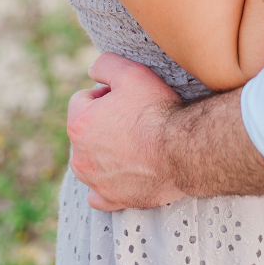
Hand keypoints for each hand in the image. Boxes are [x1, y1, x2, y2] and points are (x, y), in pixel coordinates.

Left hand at [66, 53, 185, 210]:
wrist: (185, 151)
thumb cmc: (158, 112)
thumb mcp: (131, 72)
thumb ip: (105, 65)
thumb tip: (91, 71)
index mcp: (78, 124)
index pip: (82, 99)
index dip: (105, 94)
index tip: (126, 99)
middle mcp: (80, 156)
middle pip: (84, 131)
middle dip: (102, 123)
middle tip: (133, 120)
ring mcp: (96, 180)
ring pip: (87, 162)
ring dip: (102, 153)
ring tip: (131, 146)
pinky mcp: (113, 199)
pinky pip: (98, 195)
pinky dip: (104, 187)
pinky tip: (115, 179)